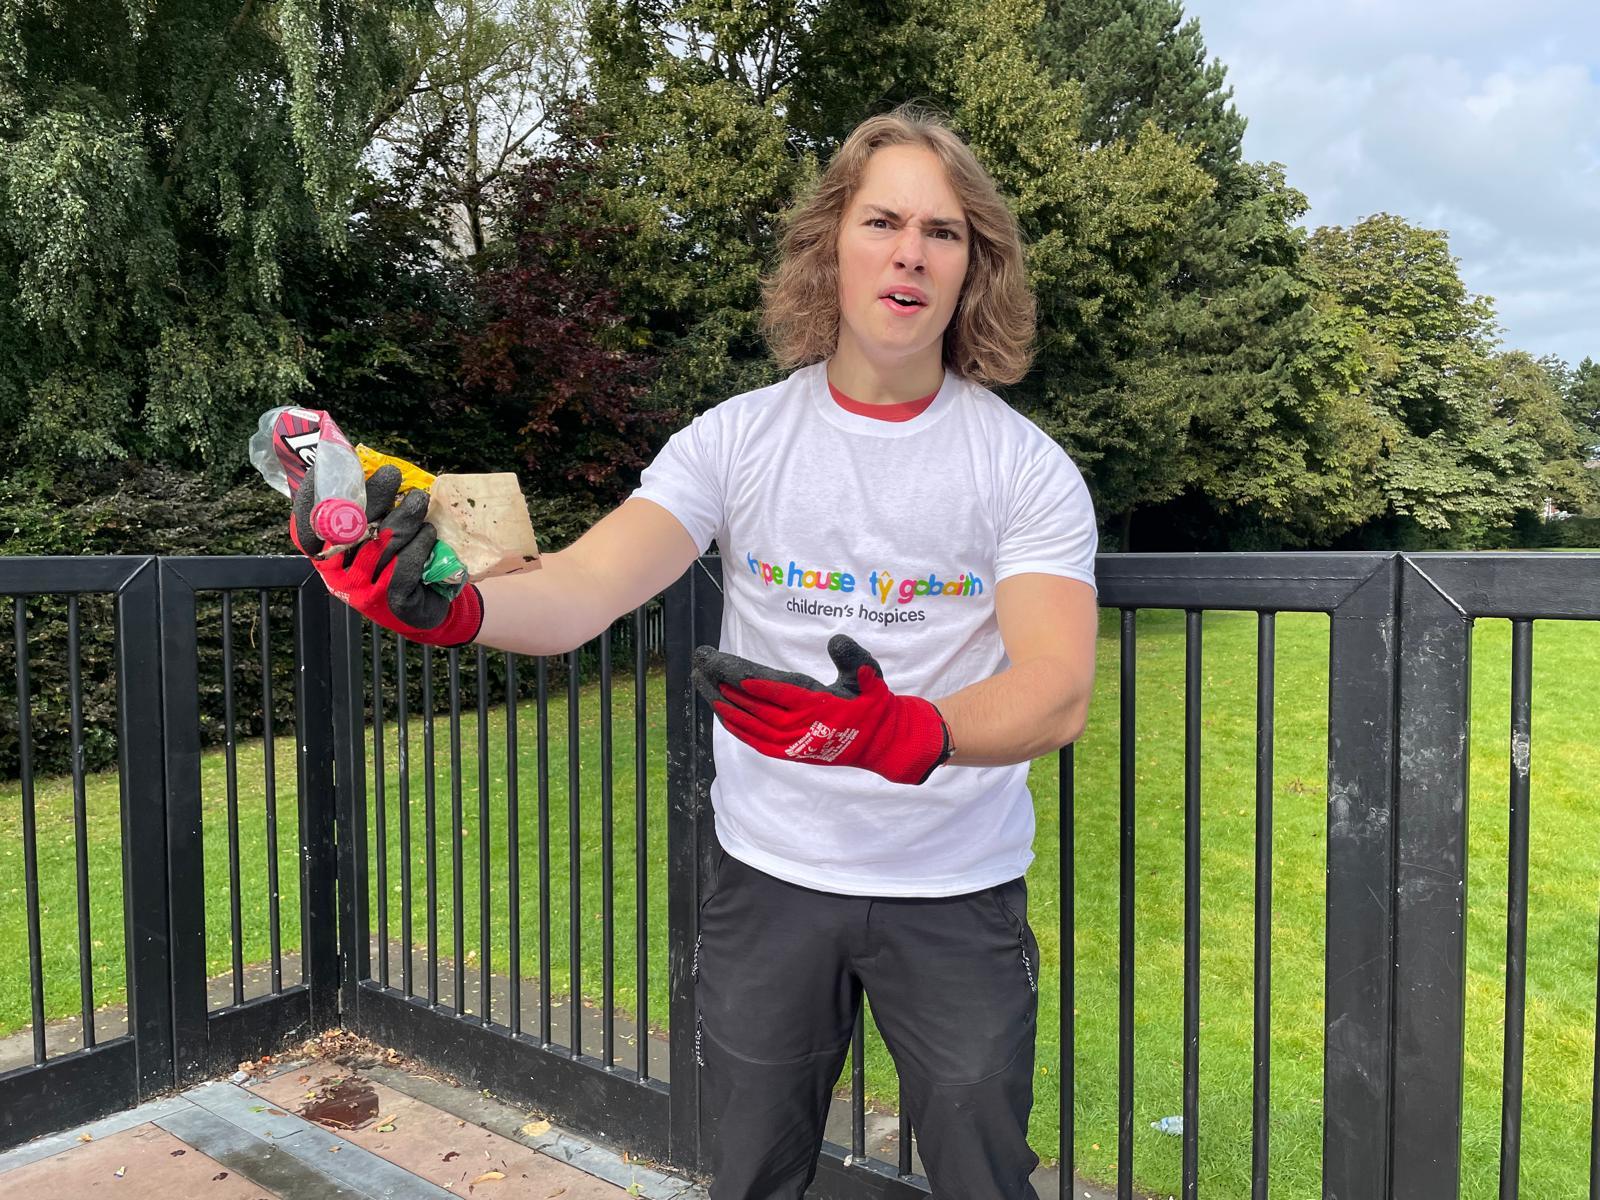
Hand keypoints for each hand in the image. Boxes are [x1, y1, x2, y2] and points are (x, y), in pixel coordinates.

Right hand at [290, 463, 482, 646]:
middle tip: (392, 473)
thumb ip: (363, 509)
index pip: (306, 524)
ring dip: (404, 517)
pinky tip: (428, 533)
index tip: (338, 470)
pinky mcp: (391, 602)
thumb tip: (367, 465)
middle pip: (349, 528)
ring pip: (381, 544)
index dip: (314, 495)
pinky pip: (405, 565)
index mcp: (324, 554)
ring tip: (418, 499)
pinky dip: (419, 544)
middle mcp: (336, 574)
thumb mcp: (373, 534)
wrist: (424, 606)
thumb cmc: (394, 561)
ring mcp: (361, 591)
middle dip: (373, 496)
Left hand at [691, 633, 950, 784]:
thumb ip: (854, 657)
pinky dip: (736, 726)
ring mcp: (792, 742)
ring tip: (699, 681)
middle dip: (722, 682)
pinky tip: (719, 711)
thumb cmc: (874, 703)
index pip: (774, 690)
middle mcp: (799, 727)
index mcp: (817, 706)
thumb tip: (835, 640)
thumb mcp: (871, 675)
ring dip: (720, 702)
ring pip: (748, 722)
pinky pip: (755, 740)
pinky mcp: (789, 752)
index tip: (720, 665)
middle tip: (699, 661)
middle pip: (752, 704)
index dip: (744, 678)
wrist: (883, 743)